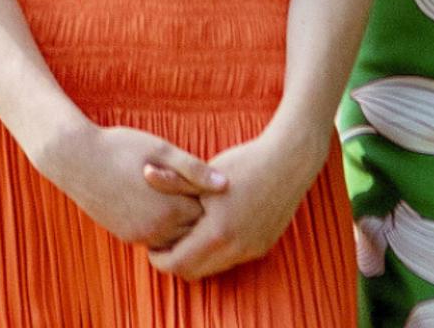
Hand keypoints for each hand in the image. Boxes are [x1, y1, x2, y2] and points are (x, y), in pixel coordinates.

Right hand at [33, 120, 227, 249]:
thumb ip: (194, 170)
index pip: (207, 215)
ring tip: (182, 191)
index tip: (211, 179)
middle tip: (200, 185)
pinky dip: (163, 223)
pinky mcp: (126, 235)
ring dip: (181, 219)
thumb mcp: (162, 150)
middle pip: (192, 230)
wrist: (75, 160)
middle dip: (199, 213)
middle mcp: (156, 230)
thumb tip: (226, 184)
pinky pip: (155, 237)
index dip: (212, 198)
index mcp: (170, 209)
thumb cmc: (122, 147)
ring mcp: (139, 236)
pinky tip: (161, 199)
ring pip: (174, 236)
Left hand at [146, 125, 329, 280]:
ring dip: (198, 257)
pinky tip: (214, 228)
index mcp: (217, 233)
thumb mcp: (205, 174)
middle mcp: (236, 249)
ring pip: (214, 268)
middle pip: (194, 272)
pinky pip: (233, 260)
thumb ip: (173, 181)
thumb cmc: (245, 163)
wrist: (289, 160)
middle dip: (177, 260)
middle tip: (167, 241)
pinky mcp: (264, 246)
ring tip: (189, 232)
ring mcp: (252, 250)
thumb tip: (144, 172)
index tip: (152, 244)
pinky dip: (218, 252)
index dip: (159, 258)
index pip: (177, 264)